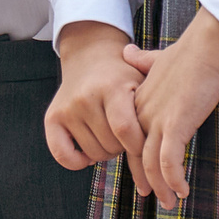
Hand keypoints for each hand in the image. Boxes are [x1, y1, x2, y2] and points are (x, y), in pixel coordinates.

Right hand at [44, 20, 148, 177]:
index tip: (145, 143)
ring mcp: (67, 108)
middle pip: (110, 145)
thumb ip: (156, 106)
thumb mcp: (142, 81)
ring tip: (111, 135)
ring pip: (93, 153)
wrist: (91, 57)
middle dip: (124, 147)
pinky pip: (62, 155)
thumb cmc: (124, 77)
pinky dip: (76, 161)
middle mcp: (86, 97)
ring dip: (106, 152)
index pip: (125, 130)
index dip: (138, 145)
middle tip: (127, 134)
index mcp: (112, 87)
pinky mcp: (52, 118)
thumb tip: (166, 144)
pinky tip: (87, 154)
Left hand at [125, 9, 218, 207]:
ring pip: (151, 164)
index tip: (144, 177)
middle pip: (137, 156)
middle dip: (146, 180)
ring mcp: (157, 120)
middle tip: (153, 198)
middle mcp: (143, 113)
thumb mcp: (158, 57)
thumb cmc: (190, 52)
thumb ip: (142, 61)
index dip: (136, 161)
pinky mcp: (176, 124)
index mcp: (139, 101)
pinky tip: (184, 190)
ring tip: (171, 203)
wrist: (206, 45)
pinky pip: (169, 161)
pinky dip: (175, 179)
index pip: (130, 139)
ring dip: (161, 187)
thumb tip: (128, 52)